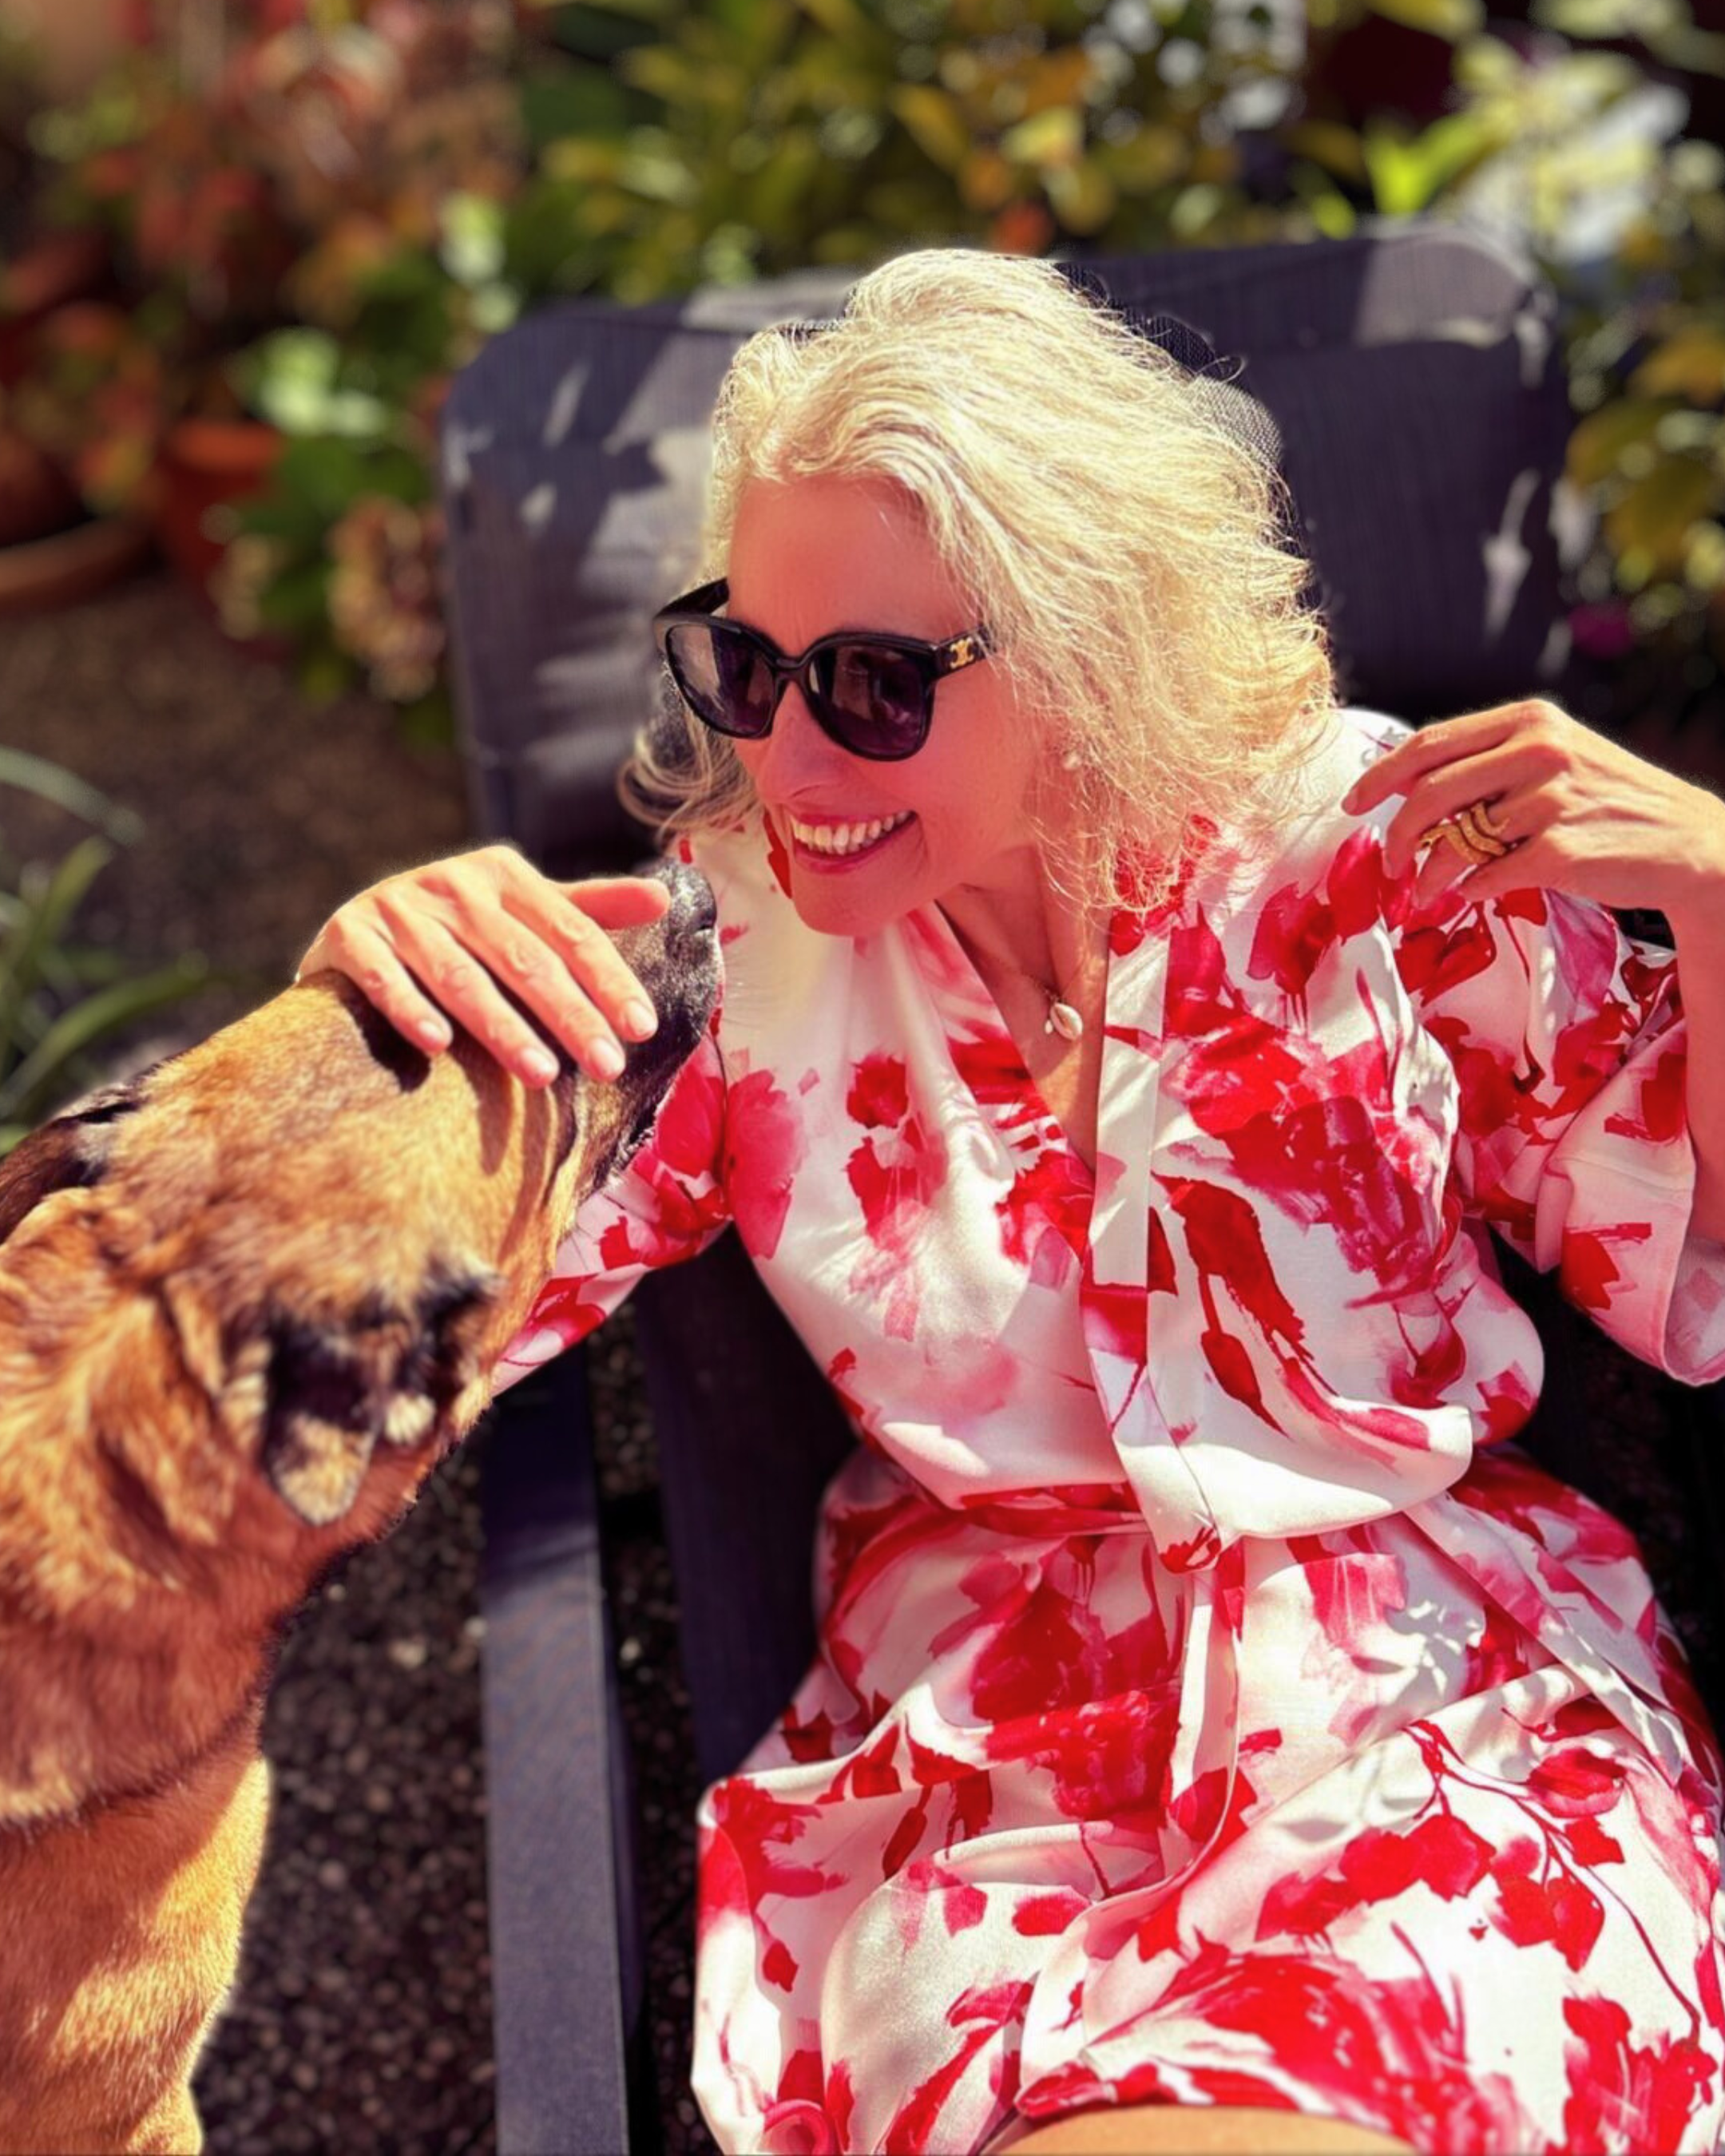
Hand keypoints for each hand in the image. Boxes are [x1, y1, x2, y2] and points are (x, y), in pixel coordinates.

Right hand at [296, 845, 671, 1087]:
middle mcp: (452, 884)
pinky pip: (384, 977)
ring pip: (460, 974)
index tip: (641, 1029)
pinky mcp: (349, 935)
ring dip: (501, 1026)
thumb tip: (663, 900)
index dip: (609, 979)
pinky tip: (439, 1046)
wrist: (350, 936)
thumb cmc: (456, 930)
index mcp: (503, 874)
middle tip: (608, 1065)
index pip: (570, 931)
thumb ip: (585, 911)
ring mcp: (398, 908)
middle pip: (525, 957)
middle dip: (570, 1014)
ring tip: (541, 1074)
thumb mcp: (519, 912)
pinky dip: (411, 1009)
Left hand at [1340, 699, 1724, 925]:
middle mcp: (1540, 751)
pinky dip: (1468, 891)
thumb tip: (1408, 790)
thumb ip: (1491, 764)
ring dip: (1428, 875)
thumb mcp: (1558, 759)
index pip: (1431, 743)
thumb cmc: (1609, 805)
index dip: (1381, 775)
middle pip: (1429, 793)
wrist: (1688, 844)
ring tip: (1426, 892)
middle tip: (1389, 864)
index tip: (1353, 803)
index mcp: (1531, 720)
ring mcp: (1550, 800)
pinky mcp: (1558, 851)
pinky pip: (1485, 877)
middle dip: (1396, 835)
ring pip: (1453, 842)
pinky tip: (1471, 895)